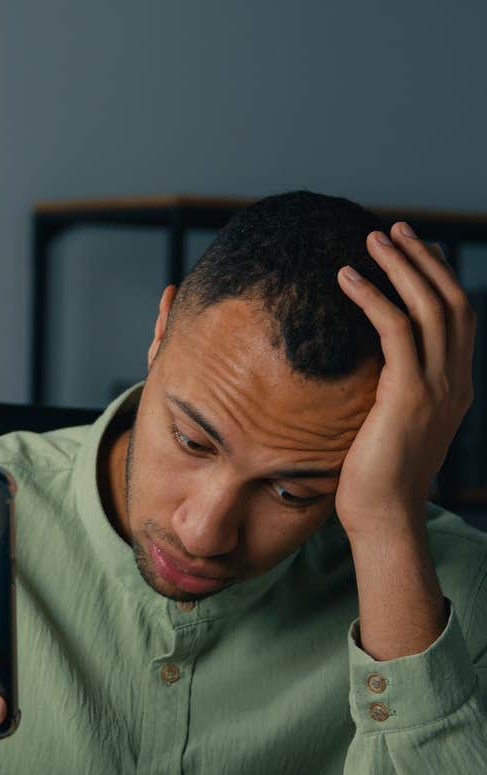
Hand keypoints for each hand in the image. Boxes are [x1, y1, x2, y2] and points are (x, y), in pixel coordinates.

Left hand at [334, 222, 476, 535]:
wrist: (383, 516)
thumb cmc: (375, 477)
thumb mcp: (392, 426)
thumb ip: (393, 394)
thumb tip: (368, 373)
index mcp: (454, 387)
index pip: (456, 318)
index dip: (436, 279)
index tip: (412, 251)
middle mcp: (455, 381)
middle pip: (449, 301)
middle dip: (422, 260)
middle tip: (393, 230)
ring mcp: (437, 387)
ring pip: (429, 307)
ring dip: (402, 266)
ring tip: (373, 238)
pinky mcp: (409, 394)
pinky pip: (394, 330)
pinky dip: (373, 297)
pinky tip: (346, 277)